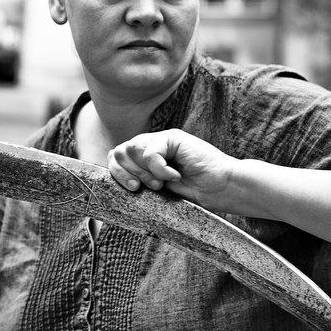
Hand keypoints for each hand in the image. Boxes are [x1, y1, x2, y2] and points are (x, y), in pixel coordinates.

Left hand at [107, 129, 236, 209]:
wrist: (222, 189)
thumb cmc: (194, 193)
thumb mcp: (158, 190)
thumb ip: (137, 181)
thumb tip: (108, 181)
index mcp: (144, 158)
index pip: (115, 158)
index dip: (117, 174)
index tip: (132, 190)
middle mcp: (150, 145)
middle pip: (119, 152)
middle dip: (129, 174)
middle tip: (151, 187)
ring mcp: (162, 139)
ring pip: (131, 149)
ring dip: (145, 172)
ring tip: (162, 182)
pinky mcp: (173, 137)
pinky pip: (151, 151)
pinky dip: (160, 168)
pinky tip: (175, 175)